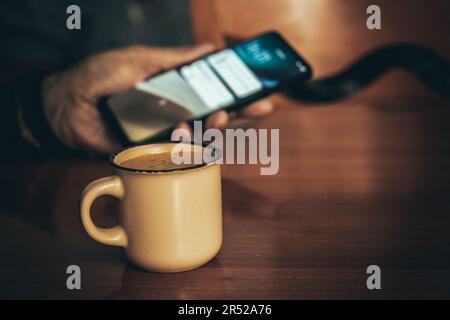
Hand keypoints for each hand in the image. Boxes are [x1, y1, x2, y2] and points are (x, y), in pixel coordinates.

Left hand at [42, 44, 273, 153]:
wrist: (66, 105)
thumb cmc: (98, 75)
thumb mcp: (139, 59)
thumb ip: (174, 59)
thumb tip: (209, 48)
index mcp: (175, 88)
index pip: (213, 91)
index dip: (237, 91)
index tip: (260, 88)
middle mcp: (174, 111)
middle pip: (215, 115)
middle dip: (241, 112)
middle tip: (262, 107)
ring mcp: (164, 132)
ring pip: (201, 136)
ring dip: (216, 128)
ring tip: (221, 117)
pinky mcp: (151, 151)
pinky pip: (176, 153)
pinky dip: (185, 145)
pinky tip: (185, 132)